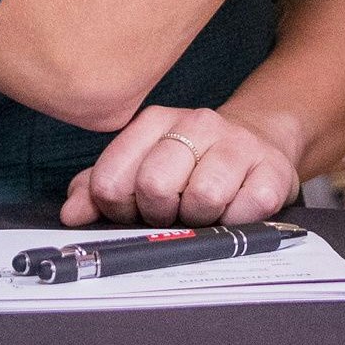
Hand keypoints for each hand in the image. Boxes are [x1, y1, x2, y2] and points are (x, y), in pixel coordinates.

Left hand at [61, 105, 300, 226]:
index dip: (116, 209)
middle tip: (173, 214)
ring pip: (202, 198)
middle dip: (159, 214)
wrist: (258, 144)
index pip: (111, 179)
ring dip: (200, 220)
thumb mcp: (142, 166)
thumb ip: (100, 187)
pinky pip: (244, 211)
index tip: (132, 211)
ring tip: (205, 211)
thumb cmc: (192, 164)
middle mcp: (196, 123)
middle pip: (153, 186)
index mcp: (154, 121)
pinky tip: (234, 211)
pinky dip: (235, 223)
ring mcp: (237, 144)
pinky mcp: (273, 170)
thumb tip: (72, 213)